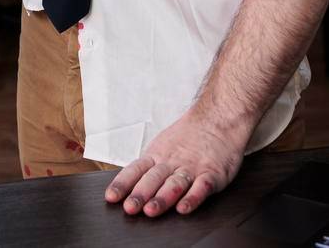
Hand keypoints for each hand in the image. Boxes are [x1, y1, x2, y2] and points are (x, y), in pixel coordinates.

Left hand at [104, 109, 245, 217]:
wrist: (217, 119)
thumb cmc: (188, 136)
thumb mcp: (162, 146)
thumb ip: (148, 167)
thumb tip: (126, 186)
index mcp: (157, 156)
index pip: (135, 170)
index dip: (122, 184)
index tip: (111, 197)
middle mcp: (172, 163)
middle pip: (153, 179)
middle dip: (140, 194)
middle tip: (130, 208)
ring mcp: (192, 168)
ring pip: (175, 184)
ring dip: (162, 198)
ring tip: (151, 210)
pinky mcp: (212, 174)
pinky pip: (202, 187)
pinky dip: (193, 198)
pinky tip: (184, 207)